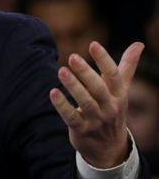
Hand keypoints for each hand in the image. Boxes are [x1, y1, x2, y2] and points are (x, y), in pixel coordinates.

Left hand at [49, 41, 143, 167]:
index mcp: (119, 94)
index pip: (114, 75)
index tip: (93, 44)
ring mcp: (96, 119)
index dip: (104, 59)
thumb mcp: (121, 90)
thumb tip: (139, 43)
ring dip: (73, 86)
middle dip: (86, 72)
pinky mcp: (82, 130)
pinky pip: (71, 117)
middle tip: (72, 56)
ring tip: (61, 70)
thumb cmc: (112, 109)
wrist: (109, 148)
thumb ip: (127, 66)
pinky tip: (53, 92)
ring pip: (85, 102)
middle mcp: (110, 107)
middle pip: (99, 88)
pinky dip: (62, 105)